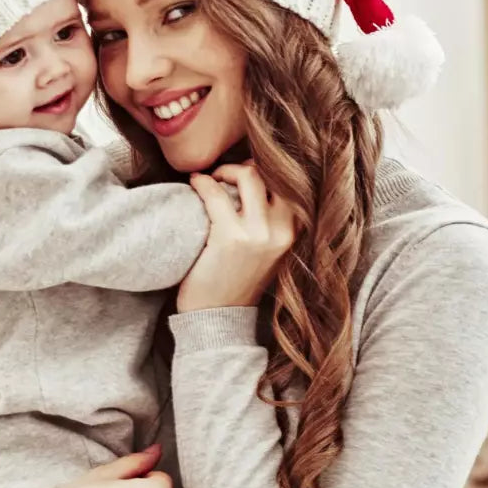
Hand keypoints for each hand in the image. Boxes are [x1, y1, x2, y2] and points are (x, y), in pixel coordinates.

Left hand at [177, 162, 295, 312]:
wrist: (217, 319)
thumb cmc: (236, 283)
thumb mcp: (267, 254)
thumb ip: (270, 224)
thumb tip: (254, 184)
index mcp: (292, 235)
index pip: (291, 185)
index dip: (267, 171)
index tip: (244, 173)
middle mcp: (281, 233)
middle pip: (270, 175)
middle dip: (243, 167)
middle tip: (223, 175)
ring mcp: (257, 235)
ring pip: (247, 177)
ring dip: (224, 171)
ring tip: (209, 180)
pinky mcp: (230, 238)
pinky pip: (215, 194)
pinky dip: (202, 183)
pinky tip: (195, 184)